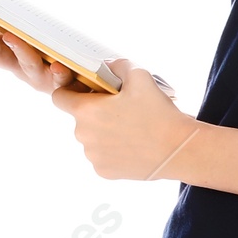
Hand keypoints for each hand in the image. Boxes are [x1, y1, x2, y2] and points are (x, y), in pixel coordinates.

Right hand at [0, 0, 72, 90]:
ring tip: (12, 37)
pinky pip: (59, 80)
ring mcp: (38, 76)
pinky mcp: (61, 83)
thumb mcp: (27, 33)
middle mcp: (16, 66)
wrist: (78, 84)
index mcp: (4, 52)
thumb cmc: (48, 53)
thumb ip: (12, 18)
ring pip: (25, 65)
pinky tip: (58, 65)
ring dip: (18, 50)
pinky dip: (58, 73)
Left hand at [52, 61, 197, 180]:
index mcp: (86, 110)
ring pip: (91, 139)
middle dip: (95, 113)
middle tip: (121, 110)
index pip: (59, 97)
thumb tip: (107, 66)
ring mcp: (92, 156)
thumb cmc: (158, 112)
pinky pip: (101, 156)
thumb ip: (117, 65)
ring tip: (130, 130)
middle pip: (79, 119)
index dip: (72, 91)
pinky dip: (112, 151)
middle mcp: (82, 135)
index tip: (90, 92)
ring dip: (103, 133)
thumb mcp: (140, 76)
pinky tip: (132, 146)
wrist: (178, 150)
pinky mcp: (103, 172)